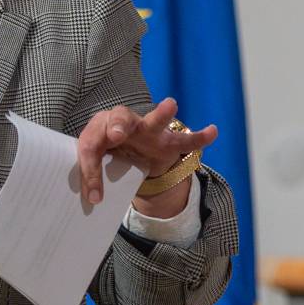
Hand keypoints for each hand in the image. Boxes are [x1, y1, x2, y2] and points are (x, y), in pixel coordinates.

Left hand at [74, 97, 216, 212]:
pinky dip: (199, 137)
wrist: (130, 150)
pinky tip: (212, 131)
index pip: (92, 145)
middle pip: (121, 118)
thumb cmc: (108, 153)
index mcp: (101, 126)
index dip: (91, 170)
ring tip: (171, 104)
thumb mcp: (96, 163)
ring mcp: (149, 131)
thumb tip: (94, 200)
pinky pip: (184, 140)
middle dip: (119, 126)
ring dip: (161, 114)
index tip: (94, 195)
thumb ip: (92, 176)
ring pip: (155, 121)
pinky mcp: (167, 141)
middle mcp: (125, 122)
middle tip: (116, 135)